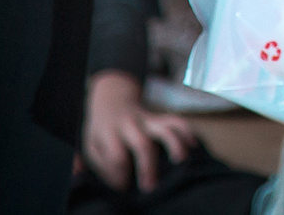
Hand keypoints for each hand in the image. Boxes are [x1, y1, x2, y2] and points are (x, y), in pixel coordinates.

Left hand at [82, 71, 194, 189]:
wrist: (112, 98)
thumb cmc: (101, 129)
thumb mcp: (89, 142)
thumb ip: (94, 162)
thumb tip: (101, 181)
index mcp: (109, 132)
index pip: (116, 155)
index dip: (119, 173)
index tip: (122, 185)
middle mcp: (130, 125)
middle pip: (141, 143)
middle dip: (147, 165)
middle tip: (150, 186)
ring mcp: (147, 119)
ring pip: (164, 127)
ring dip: (175, 143)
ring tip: (182, 161)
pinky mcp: (159, 118)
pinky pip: (176, 121)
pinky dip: (187, 133)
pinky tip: (194, 147)